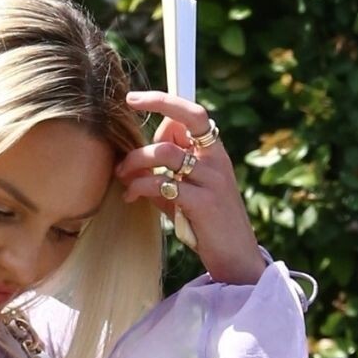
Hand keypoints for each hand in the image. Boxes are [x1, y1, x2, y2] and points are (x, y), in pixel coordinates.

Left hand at [118, 91, 263, 285]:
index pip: (191, 113)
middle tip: (121, 158)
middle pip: (180, 123)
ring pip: (165, 153)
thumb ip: (166, 175)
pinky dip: (140, 187)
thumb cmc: (207, 227)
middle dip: (146, 129)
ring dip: (137, 163)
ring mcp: (212, 180)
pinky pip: (164, 183)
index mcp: (215, 152)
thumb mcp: (186, 194)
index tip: (132, 99)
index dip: (161, 101)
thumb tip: (135, 161)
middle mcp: (217, 159)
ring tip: (123, 178)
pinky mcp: (204, 203)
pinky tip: (131, 196)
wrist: (236, 258)